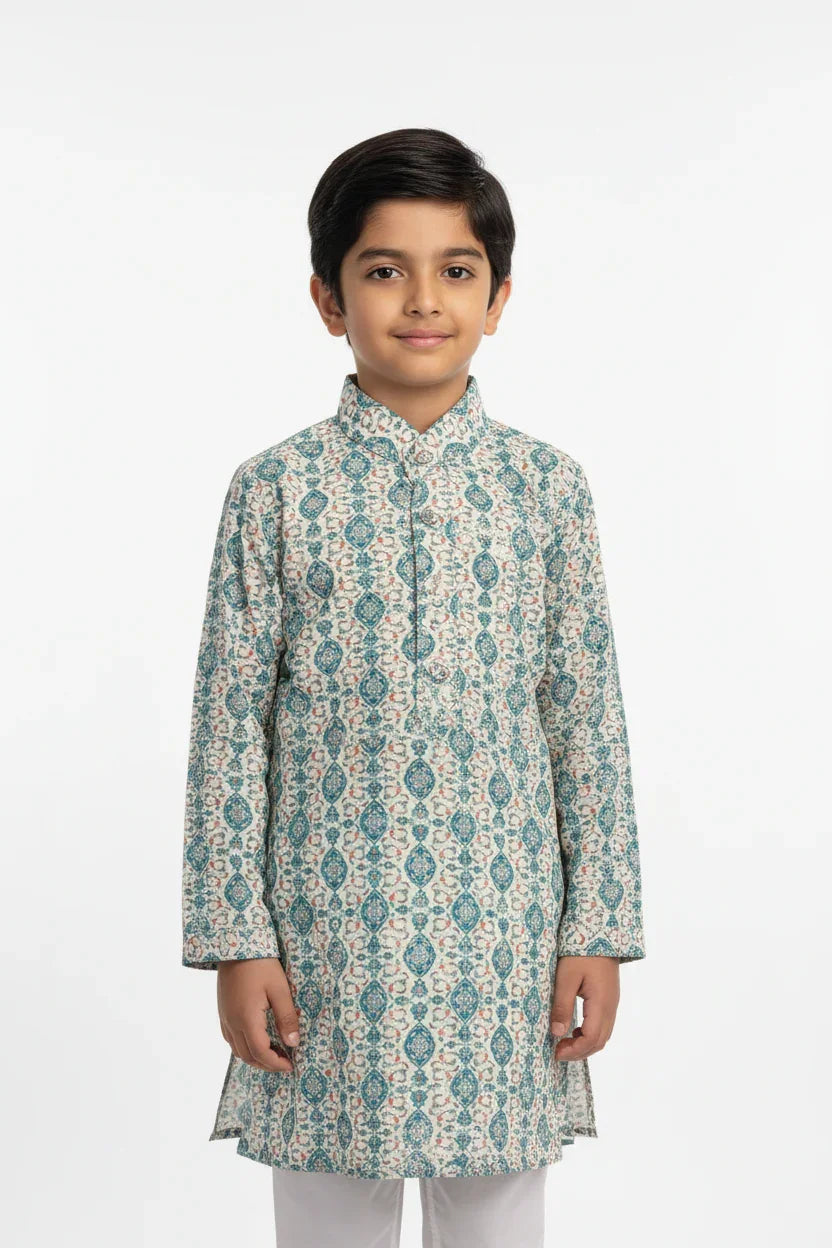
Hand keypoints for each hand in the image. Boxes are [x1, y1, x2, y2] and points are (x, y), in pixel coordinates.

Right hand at [217, 957, 299, 1072]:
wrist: (236, 946)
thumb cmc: (261, 965)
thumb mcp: (279, 989)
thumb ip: (286, 1018)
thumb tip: (293, 1043)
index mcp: (247, 1019)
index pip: (260, 1052)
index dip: (276, 1063)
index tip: (291, 1065)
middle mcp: (232, 1022)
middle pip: (247, 1056)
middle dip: (266, 1064)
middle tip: (285, 1062)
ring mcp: (225, 1018)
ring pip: (237, 1050)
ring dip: (255, 1057)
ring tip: (274, 1053)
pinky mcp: (222, 1011)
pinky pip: (231, 1039)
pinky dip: (244, 1047)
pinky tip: (257, 1039)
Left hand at [549, 956, 619, 1060]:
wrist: (600, 933)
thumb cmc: (580, 952)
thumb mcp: (566, 977)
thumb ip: (562, 1006)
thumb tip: (557, 1034)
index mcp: (601, 1004)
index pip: (591, 1039)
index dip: (574, 1050)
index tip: (556, 1052)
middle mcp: (611, 1007)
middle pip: (599, 1041)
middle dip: (579, 1052)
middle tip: (557, 1052)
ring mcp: (612, 1003)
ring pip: (603, 1035)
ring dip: (585, 1044)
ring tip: (564, 1043)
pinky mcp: (609, 998)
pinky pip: (603, 1025)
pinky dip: (590, 1034)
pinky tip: (575, 1030)